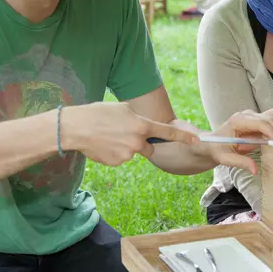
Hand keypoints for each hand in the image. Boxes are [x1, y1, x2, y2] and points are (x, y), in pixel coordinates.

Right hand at [60, 102, 198, 166]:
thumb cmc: (97, 113)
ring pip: (133, 153)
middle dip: (141, 144)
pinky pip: (121, 159)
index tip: (196, 139)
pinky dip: (115, 154)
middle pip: (148, 148)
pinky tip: (103, 145)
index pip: (167, 132)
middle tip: (123, 134)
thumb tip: (143, 126)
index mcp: (141, 125)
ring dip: (125, 147)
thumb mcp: (121, 109)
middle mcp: (137, 142)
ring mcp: (128, 154)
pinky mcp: (117, 163)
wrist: (76, 128)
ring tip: (108, 137)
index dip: (183, 136)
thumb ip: (137, 118)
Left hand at [205, 108, 272, 175]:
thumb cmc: (217, 149)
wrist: (212, 144)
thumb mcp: (225, 158)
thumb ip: (240, 162)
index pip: (260, 123)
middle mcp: (246, 115)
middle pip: (270, 117)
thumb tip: (255, 170)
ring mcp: (253, 116)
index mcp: (238, 121)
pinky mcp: (257, 120)